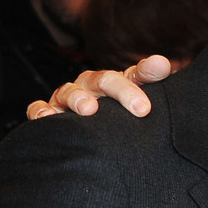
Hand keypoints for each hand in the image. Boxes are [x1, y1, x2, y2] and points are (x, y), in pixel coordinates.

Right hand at [28, 55, 171, 119]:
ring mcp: (68, 98)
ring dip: (79, 98)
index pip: (135, 74)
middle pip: (104, 81)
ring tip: (89, 109)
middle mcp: (92, 87)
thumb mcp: (141, 107)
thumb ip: (155, 88)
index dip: (148, 71)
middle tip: (141, 108)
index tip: (162, 67)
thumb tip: (168, 67)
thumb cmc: (119, 120)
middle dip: (121, 91)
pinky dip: (41, 111)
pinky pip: (40, 109)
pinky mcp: (48, 113)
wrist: (91, 140)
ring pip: (70, 92)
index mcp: (118, 83)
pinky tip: (47, 117)